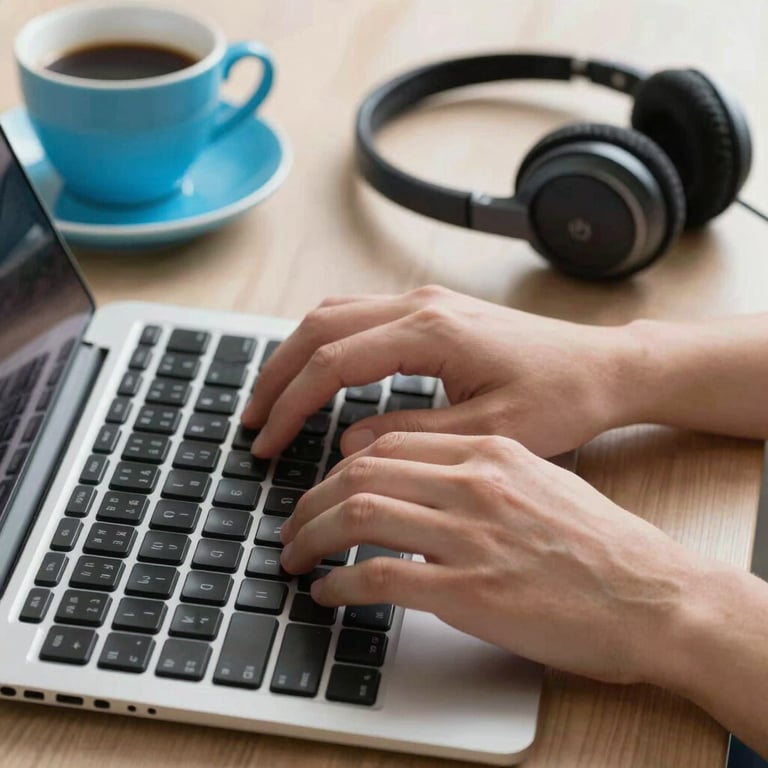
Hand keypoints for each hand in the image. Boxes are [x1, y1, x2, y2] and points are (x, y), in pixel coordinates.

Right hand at [242, 285, 634, 457]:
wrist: (601, 367)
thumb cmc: (559, 398)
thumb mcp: (490, 433)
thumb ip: (412, 437)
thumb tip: (348, 443)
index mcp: (430, 332)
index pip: (333, 363)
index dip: (291, 405)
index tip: (266, 442)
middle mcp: (420, 305)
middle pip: (319, 327)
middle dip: (276, 375)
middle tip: (251, 421)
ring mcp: (425, 302)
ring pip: (333, 314)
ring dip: (295, 354)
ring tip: (271, 399)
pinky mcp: (432, 311)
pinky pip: (357, 316)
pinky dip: (324, 344)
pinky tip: (316, 374)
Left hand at [278, 432, 701, 685]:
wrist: (651, 593)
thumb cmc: (595, 542)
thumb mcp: (534, 481)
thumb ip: (472, 473)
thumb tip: (413, 481)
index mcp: (487, 451)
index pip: (386, 444)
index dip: (337, 467)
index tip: (319, 488)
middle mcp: (473, 482)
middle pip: (360, 472)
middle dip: (310, 499)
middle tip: (289, 524)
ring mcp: (470, 534)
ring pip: (358, 514)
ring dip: (311, 535)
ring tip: (294, 555)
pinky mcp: (469, 589)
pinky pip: (379, 577)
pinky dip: (340, 583)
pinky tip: (328, 593)